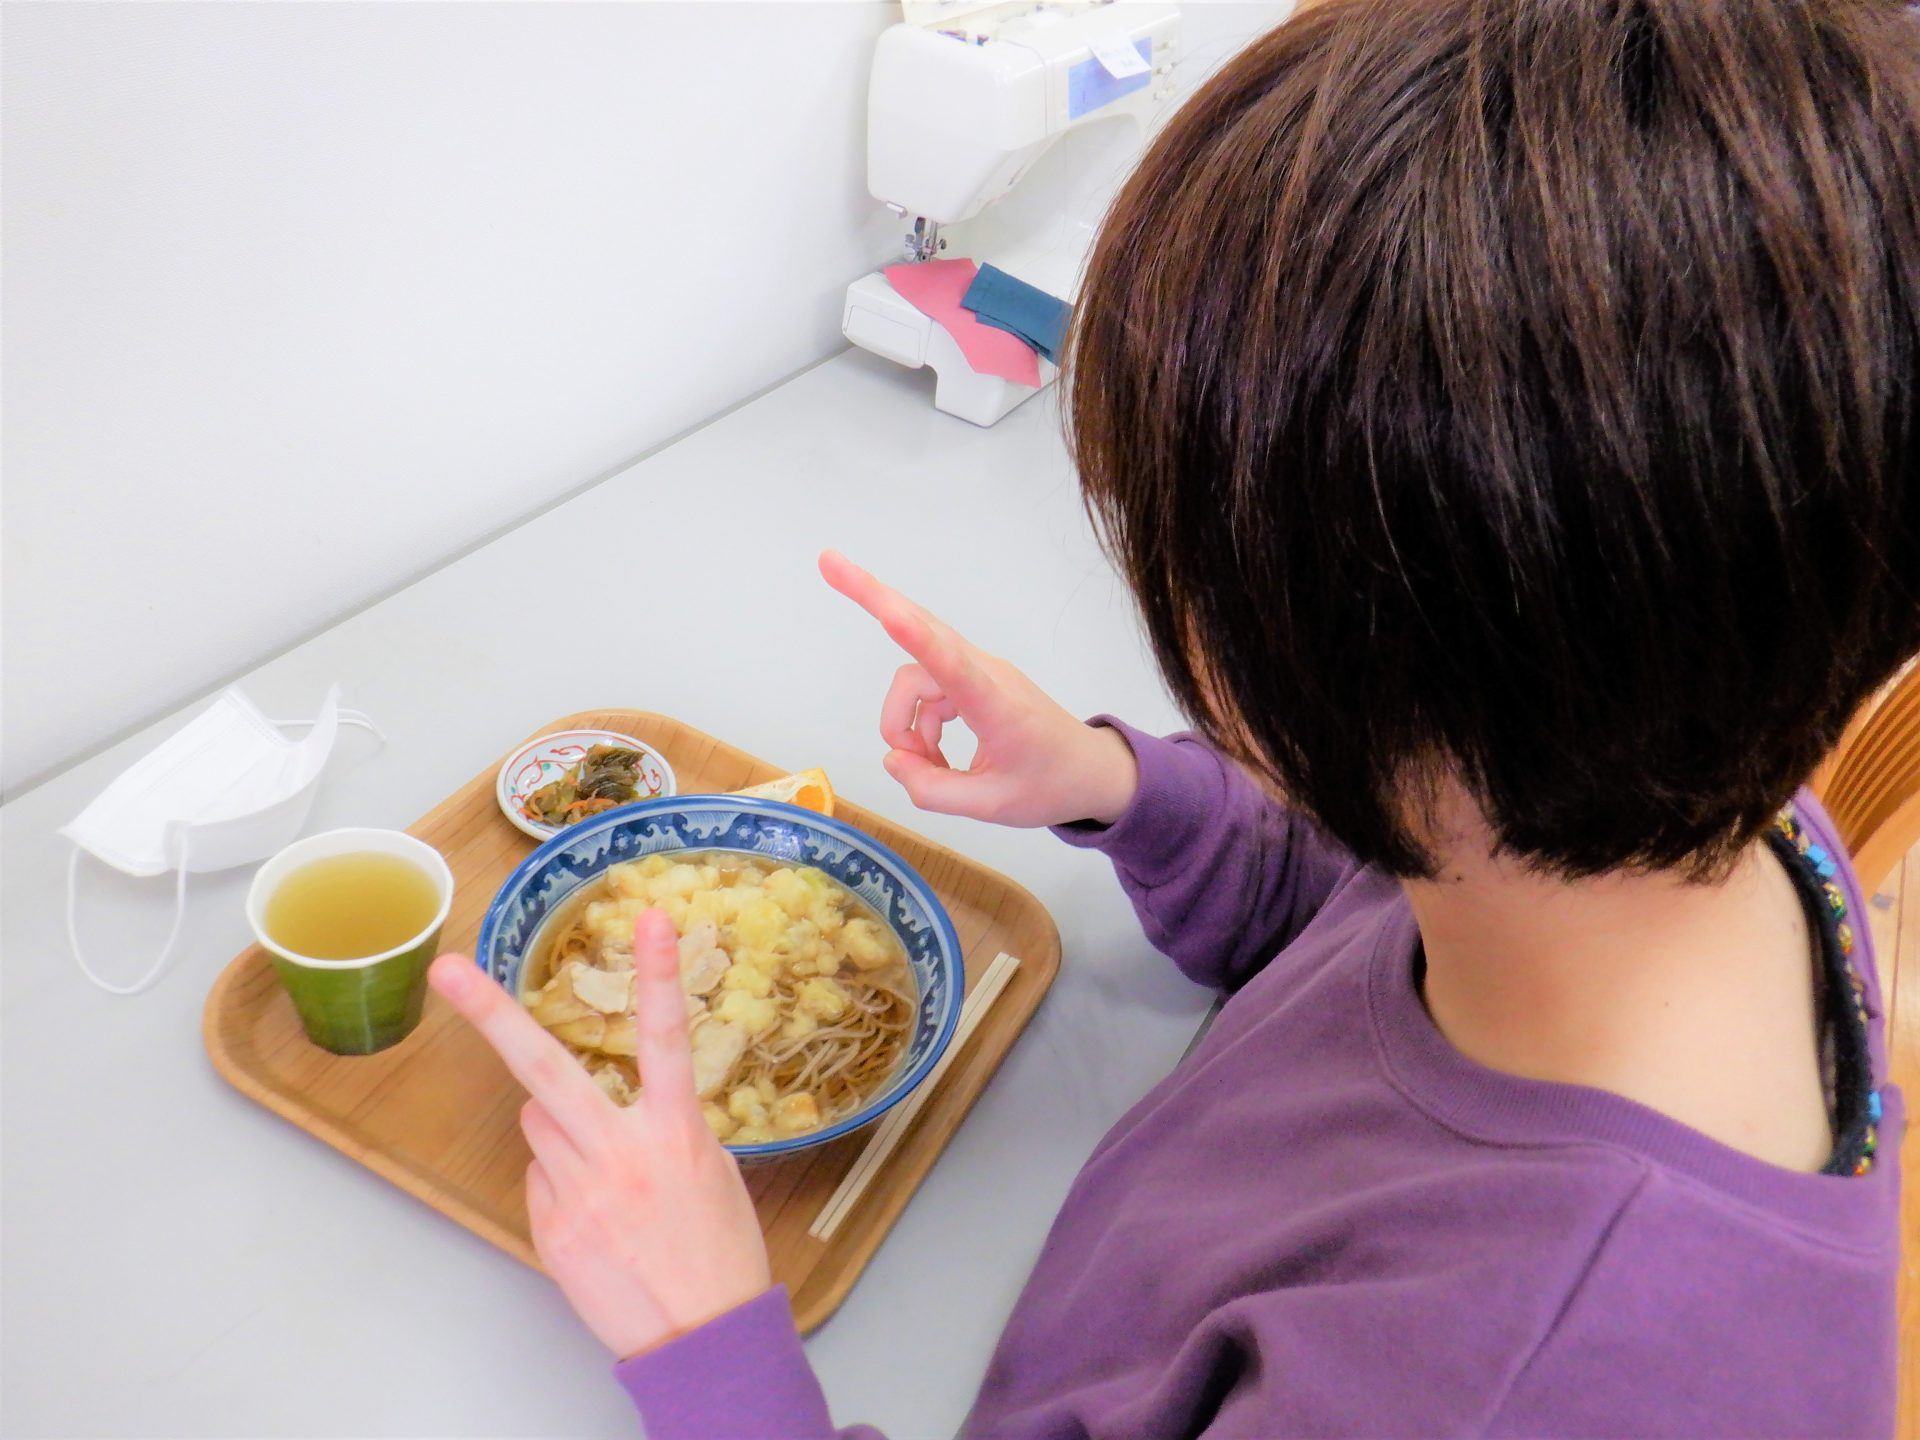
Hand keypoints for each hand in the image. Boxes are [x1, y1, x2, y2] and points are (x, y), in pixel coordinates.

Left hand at [427, 910, 770, 1359]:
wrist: (705, 1338)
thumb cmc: (720, 1250)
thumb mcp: (710, 1170)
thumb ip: (655, 1124)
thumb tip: (590, 1105)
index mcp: (676, 1133)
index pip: (667, 1038)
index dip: (659, 975)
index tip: (651, 919)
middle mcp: (621, 1155)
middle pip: (545, 1072)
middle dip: (491, 1015)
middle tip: (448, 969)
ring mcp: (578, 1193)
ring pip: (539, 1125)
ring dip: (560, 1130)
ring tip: (611, 1179)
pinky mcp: (551, 1229)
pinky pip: (539, 1177)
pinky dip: (559, 1182)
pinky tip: (599, 1217)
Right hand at [820, 549, 1138, 827]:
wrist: (1091, 771)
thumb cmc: (1048, 786)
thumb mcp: (991, 807)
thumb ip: (932, 790)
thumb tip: (893, 761)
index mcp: (996, 704)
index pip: (949, 663)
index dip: (913, 636)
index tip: (885, 609)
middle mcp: (984, 673)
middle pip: (921, 628)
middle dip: (873, 596)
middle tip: (827, 561)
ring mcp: (978, 671)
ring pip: (916, 678)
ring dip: (905, 723)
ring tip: (926, 769)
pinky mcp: (974, 678)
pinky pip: (929, 691)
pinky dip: (920, 725)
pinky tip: (936, 761)